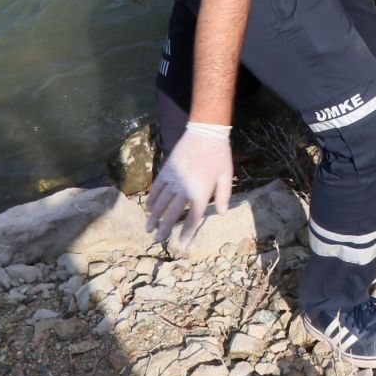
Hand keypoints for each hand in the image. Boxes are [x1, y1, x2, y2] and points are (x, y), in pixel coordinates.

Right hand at [146, 122, 232, 244]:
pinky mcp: (166, 170)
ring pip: (160, 203)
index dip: (187, 232)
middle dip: (164, 228)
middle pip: (172, 214)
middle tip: (157, 240)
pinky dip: (152, 199)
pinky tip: (149, 208)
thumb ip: (224, 196)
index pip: (192, 218)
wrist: (205, 133)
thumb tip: (221, 214)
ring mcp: (173, 179)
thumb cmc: (219, 155)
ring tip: (148, 228)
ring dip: (153, 217)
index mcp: (201, 192)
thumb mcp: (227, 176)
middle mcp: (185, 188)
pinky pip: (156, 188)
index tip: (181, 243)